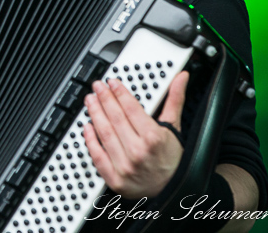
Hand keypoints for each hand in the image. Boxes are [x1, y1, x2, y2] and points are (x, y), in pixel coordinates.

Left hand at [83, 71, 188, 197]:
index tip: (111, 82)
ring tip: (90, 100)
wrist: (173, 190)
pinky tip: (86, 125)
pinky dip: (90, 139)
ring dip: (95, 113)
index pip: (131, 108)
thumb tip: (181, 78)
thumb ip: (174, 100)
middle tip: (97, 87)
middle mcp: (139, 152)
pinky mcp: (115, 179)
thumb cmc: (172, 158)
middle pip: (115, 118)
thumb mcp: (174, 127)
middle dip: (104, 98)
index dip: (119, 92)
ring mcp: (125, 167)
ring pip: (105, 133)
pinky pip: (97, 155)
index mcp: (154, 138)